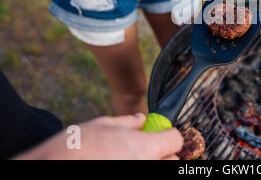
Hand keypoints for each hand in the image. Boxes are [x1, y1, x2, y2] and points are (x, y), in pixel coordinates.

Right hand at [15, 113, 182, 159]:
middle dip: (164, 153)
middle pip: (172, 162)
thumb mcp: (103, 124)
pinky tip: (120, 162)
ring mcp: (137, 178)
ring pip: (158, 170)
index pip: (175, 140)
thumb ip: (128, 122)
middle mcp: (146, 166)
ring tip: (131, 157)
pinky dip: (137, 168)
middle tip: (147, 148)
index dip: (169, 134)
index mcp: (144, 147)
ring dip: (152, 162)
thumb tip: (141, 120)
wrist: (51, 166)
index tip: (162, 134)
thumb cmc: (76, 145)